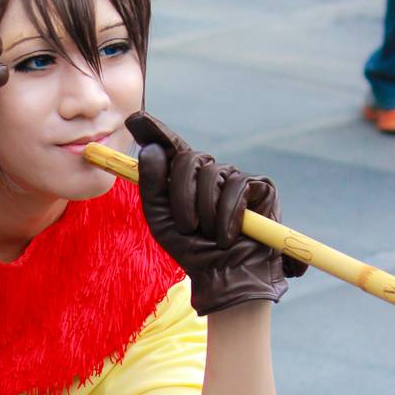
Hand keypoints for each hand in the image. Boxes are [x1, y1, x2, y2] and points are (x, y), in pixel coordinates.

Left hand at [125, 112, 306, 315]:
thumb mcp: (162, 221)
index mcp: (184, 179)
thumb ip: (153, 186)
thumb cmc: (193, 250)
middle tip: (186, 226)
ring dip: (205, 212)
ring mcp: (235, 177)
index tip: (136, 119)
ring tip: (209, 235)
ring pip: (211, 175)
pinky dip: (227, 216)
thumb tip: (152, 150)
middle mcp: (209, 173)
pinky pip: (236, 188)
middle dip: (181, 195)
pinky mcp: (259, 186)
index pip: (170, 147)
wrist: (225, 275)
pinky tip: (228, 235)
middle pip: (188, 159)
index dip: (155, 130)